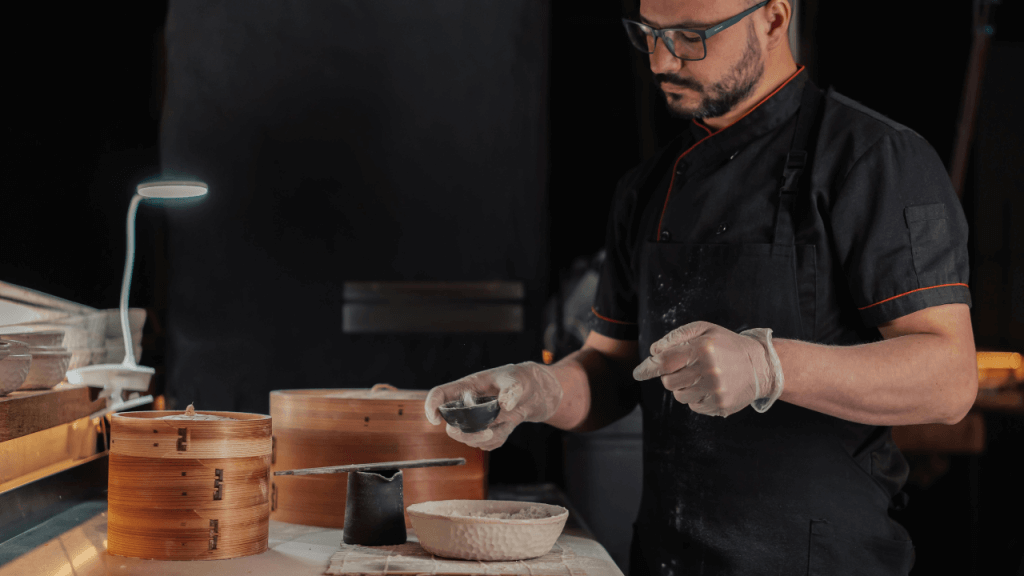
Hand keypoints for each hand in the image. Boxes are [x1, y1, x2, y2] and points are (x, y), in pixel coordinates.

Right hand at [424, 362, 562, 450]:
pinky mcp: (487, 431)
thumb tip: (504, 405)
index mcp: (467, 387)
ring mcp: (476, 420)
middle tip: (488, 433)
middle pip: (451, 425)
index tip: (435, 420)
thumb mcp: (518, 380)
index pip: (440, 395)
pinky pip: (485, 444)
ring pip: (468, 438)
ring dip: (487, 437)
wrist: (536, 392)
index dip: (431, 406)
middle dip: (466, 434)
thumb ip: (511, 390)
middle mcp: (467, 405)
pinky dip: (498, 439)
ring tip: (508, 422)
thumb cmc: (522, 379)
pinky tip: (508, 425)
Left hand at [632, 321, 781, 416]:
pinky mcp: (720, 405)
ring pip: (679, 396)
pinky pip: (693, 406)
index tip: (637, 373)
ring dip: (683, 388)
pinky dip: (696, 398)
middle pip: (668, 382)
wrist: (760, 365)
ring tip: (700, 377)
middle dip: (671, 376)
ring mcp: (715, 390)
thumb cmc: (726, 344)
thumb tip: (654, 352)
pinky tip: (709, 387)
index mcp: (702, 349)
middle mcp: (708, 370)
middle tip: (685, 369)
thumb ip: (677, 337)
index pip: (664, 362)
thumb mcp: (704, 330)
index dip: (647, 368)